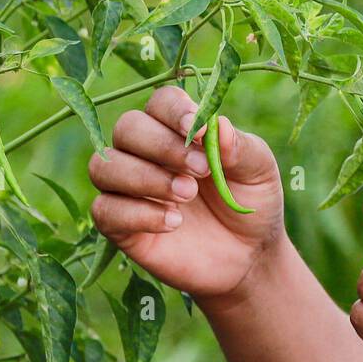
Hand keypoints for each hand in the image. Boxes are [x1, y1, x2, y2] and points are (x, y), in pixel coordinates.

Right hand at [88, 86, 283, 302]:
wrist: (247, 258)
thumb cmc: (249, 203)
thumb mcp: (259, 171)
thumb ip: (240, 146)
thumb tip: (215, 125)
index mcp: (177, 130)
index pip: (158, 103)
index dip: (172, 111)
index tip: (196, 129)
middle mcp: (145, 154)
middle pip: (126, 128)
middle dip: (160, 146)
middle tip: (200, 171)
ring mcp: (128, 190)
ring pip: (103, 167)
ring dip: (144, 178)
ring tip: (186, 196)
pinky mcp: (120, 226)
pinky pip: (104, 211)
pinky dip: (137, 214)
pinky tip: (173, 223)